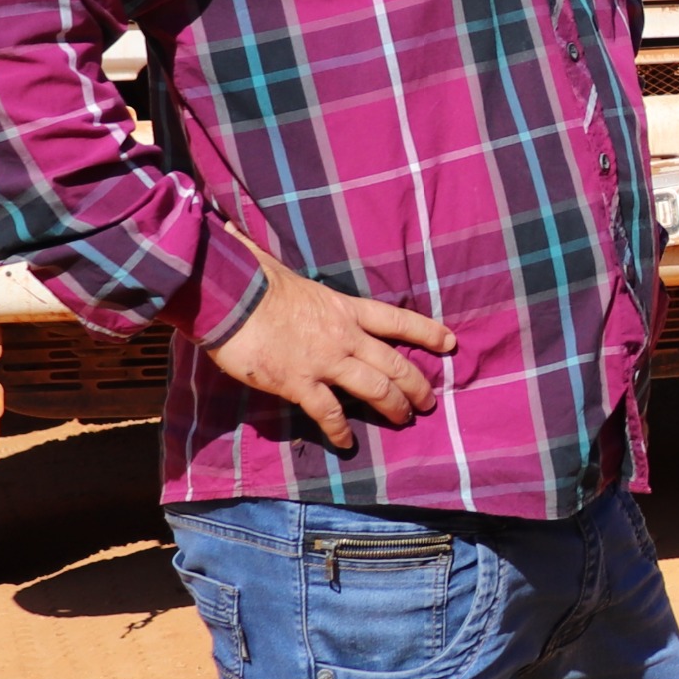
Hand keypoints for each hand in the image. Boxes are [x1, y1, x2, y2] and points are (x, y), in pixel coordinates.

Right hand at [203, 249, 456, 450]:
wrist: (228, 299)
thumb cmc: (252, 279)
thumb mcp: (283, 270)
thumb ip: (286, 269)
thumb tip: (250, 235)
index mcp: (344, 308)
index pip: (396, 320)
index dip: (425, 332)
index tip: (449, 343)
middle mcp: (344, 336)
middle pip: (394, 363)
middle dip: (416, 384)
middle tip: (429, 401)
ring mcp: (324, 362)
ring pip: (374, 389)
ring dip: (394, 406)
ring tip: (405, 419)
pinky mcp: (299, 384)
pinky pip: (328, 413)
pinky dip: (340, 430)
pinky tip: (347, 442)